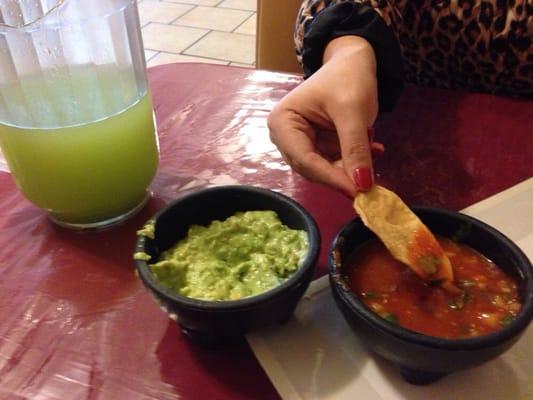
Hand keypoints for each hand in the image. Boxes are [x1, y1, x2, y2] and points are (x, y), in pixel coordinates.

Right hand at [268, 36, 381, 196]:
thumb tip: (362, 185)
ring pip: (324, 169)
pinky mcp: (316, 145)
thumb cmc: (347, 77)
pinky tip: (373, 148)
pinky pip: (334, 162)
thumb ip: (355, 148)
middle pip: (312, 168)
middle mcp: (285, 136)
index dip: (331, 177)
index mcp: (282, 122)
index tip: (357, 190)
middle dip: (341, 174)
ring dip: (350, 165)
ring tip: (373, 148)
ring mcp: (300, 142)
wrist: (353, 61)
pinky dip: (354, 160)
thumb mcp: (353, 111)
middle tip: (368, 182)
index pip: (305, 159)